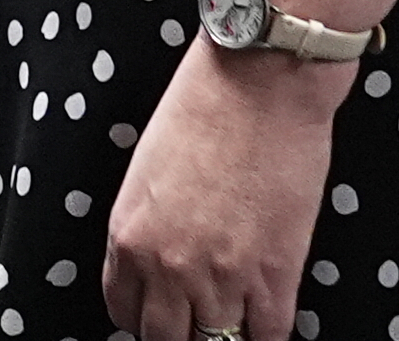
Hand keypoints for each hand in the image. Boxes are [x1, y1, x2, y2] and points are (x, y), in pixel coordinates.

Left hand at [101, 37, 352, 340]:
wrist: (260, 82)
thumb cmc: (203, 107)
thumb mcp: (147, 170)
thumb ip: (148, 225)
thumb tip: (161, 262)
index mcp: (127, 235)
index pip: (122, 309)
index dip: (143, 315)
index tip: (160, 312)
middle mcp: (168, 266)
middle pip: (164, 338)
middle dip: (180, 331)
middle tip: (195, 318)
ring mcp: (222, 278)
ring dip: (223, 332)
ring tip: (231, 316)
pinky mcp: (275, 277)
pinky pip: (267, 336)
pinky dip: (265, 332)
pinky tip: (265, 317)